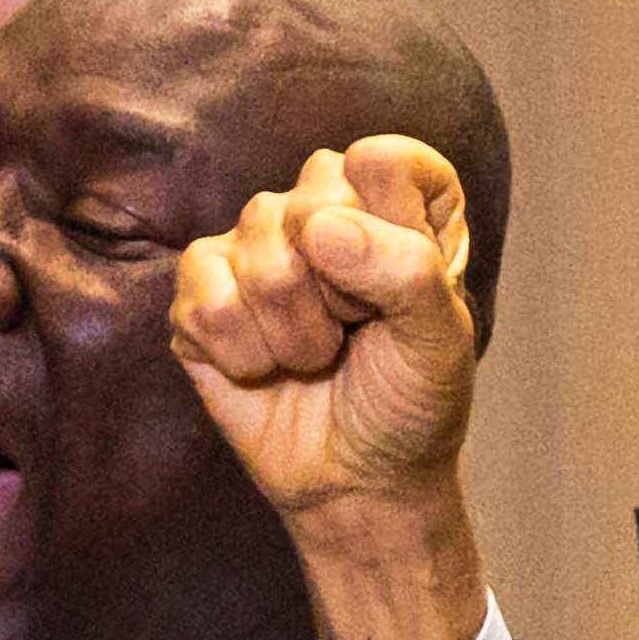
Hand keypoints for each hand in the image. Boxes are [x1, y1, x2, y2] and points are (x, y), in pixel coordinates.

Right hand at [169, 133, 487, 523]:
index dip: (392, 228)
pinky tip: (261, 368)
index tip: (404, 288)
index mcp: (395, 201)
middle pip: (309, 203)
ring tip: (312, 358)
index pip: (382, 159)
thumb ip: (405, 268)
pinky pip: (201, 299)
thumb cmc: (408, 400)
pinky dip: (238, 353)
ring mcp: (252, 249)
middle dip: (337, 292)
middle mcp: (320, 208)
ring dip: (292, 335)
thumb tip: (320, 226)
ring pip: (255, 254)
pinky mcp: (198, 295)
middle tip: (354, 332)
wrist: (356, 480)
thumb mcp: (439, 337)